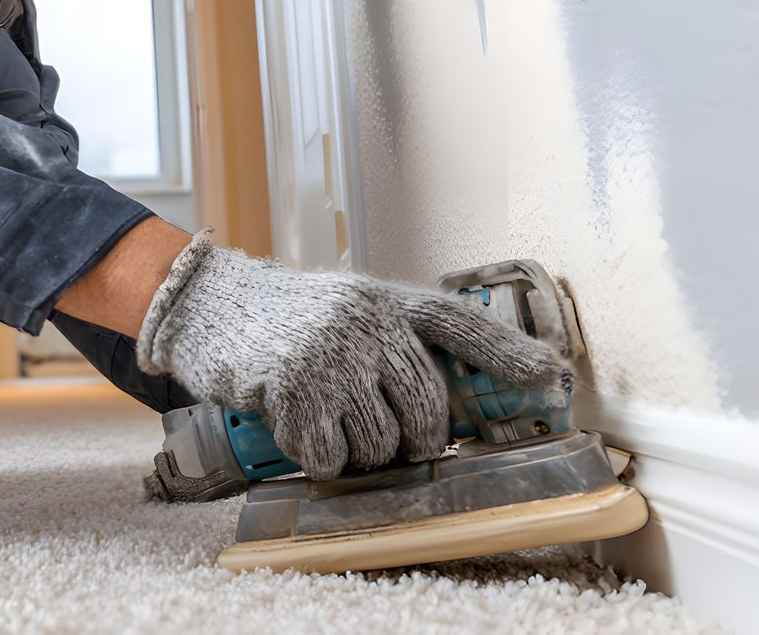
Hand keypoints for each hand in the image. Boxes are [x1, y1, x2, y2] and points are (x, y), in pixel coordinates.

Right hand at [135, 233, 567, 478]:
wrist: (209, 304)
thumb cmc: (286, 317)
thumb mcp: (347, 308)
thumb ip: (392, 341)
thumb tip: (441, 407)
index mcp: (384, 300)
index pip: (457, 323)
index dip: (506, 351)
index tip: (550, 376)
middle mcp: (364, 321)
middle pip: (425, 407)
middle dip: (415, 440)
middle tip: (390, 442)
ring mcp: (328, 353)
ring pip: (379, 440)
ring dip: (361, 454)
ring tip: (333, 429)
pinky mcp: (290, 385)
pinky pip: (330, 454)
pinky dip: (319, 458)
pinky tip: (299, 432)